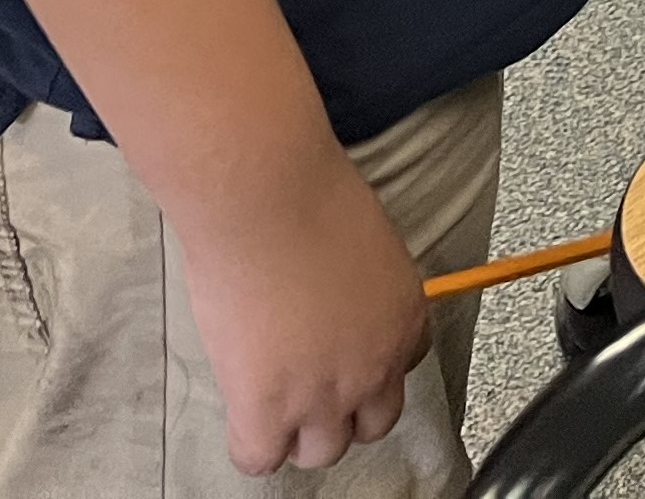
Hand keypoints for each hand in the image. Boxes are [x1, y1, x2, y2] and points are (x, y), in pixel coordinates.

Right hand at [177, 148, 428, 476]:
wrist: (264, 193)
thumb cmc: (303, 188)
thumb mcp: (359, 233)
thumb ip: (353, 277)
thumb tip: (327, 288)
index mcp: (403, 316)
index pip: (400, 368)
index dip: (366, 364)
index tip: (342, 353)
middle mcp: (374, 363)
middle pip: (372, 423)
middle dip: (342, 411)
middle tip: (307, 384)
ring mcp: (324, 393)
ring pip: (320, 451)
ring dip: (297, 432)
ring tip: (271, 403)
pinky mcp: (269, 407)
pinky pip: (260, 457)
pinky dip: (250, 445)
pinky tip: (241, 417)